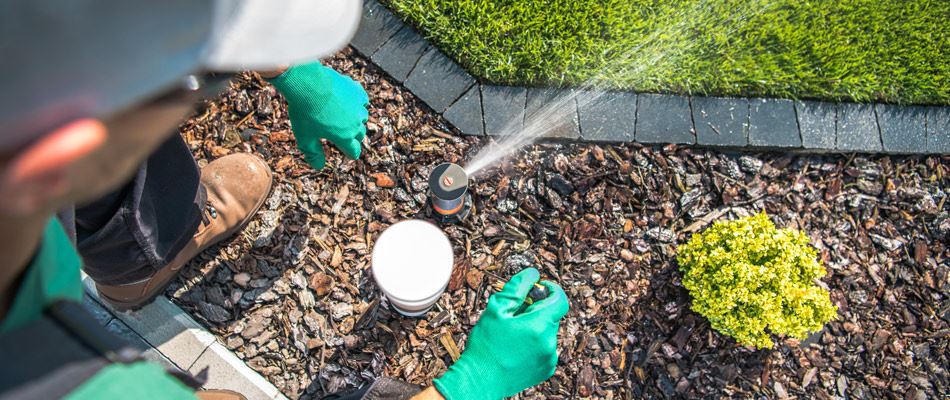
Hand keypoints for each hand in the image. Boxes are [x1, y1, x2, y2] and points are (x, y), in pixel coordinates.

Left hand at [267, 62, 368, 169]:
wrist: (307, 83)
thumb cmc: (304, 112)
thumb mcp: (304, 138)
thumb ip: (313, 154)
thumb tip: (319, 167)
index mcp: (344, 137)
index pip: (354, 151)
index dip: (349, 153)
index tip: (347, 152)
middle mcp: (355, 124)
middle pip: (359, 135)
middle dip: (353, 137)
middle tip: (343, 134)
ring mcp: (357, 107)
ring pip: (362, 117)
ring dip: (355, 120)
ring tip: (345, 117)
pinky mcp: (356, 91)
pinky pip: (362, 100)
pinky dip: (358, 103)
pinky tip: (350, 102)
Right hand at [433, 268, 568, 399]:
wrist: (480, 381)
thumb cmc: (486, 347)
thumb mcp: (496, 310)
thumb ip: (517, 287)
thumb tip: (532, 274)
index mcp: (539, 325)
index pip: (560, 299)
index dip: (551, 289)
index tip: (538, 288)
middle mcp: (549, 343)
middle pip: (551, 315)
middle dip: (536, 309)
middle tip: (514, 313)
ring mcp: (549, 358)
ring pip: (547, 332)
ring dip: (535, 327)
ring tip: (512, 334)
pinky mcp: (546, 369)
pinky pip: (545, 348)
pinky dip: (535, 343)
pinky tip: (516, 348)